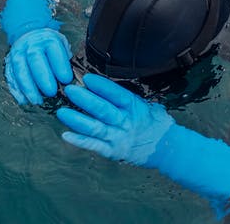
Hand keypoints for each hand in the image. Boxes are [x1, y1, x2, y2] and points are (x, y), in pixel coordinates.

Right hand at [5, 28, 72, 104]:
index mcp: (48, 40)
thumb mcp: (63, 46)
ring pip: (20, 70)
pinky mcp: (9, 64)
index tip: (67, 80)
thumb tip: (73, 79)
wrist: (30, 35)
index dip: (60, 65)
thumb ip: (66, 60)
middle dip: (43, 78)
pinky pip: (11, 77)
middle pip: (35, 60)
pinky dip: (17, 90)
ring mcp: (18, 54)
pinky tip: (24, 100)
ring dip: (28, 87)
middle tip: (51, 92)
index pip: (54, 49)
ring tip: (37, 100)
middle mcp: (30, 45)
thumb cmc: (51, 46)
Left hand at [57, 74, 173, 165]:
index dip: (102, 86)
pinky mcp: (113, 151)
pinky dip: (80, 141)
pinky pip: (94, 146)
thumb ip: (128, 98)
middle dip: (85, 100)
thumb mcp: (148, 105)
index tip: (87, 78)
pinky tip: (66, 135)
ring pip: (95, 128)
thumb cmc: (156, 123)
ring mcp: (118, 137)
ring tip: (62, 112)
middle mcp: (126, 121)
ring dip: (77, 120)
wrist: (167, 148)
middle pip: (103, 110)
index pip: (117, 94)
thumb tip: (107, 87)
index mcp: (134, 107)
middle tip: (70, 90)